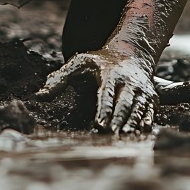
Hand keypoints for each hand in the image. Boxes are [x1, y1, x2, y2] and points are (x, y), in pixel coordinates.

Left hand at [37, 48, 156, 133]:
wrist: (131, 53)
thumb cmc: (100, 62)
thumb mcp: (79, 64)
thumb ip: (60, 79)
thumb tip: (39, 96)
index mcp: (110, 74)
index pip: (106, 94)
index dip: (103, 110)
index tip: (99, 125)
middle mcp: (128, 82)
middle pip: (124, 102)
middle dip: (118, 118)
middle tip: (112, 134)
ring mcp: (141, 89)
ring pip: (138, 107)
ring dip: (133, 122)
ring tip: (127, 136)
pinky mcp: (150, 97)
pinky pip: (150, 109)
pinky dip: (148, 120)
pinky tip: (145, 131)